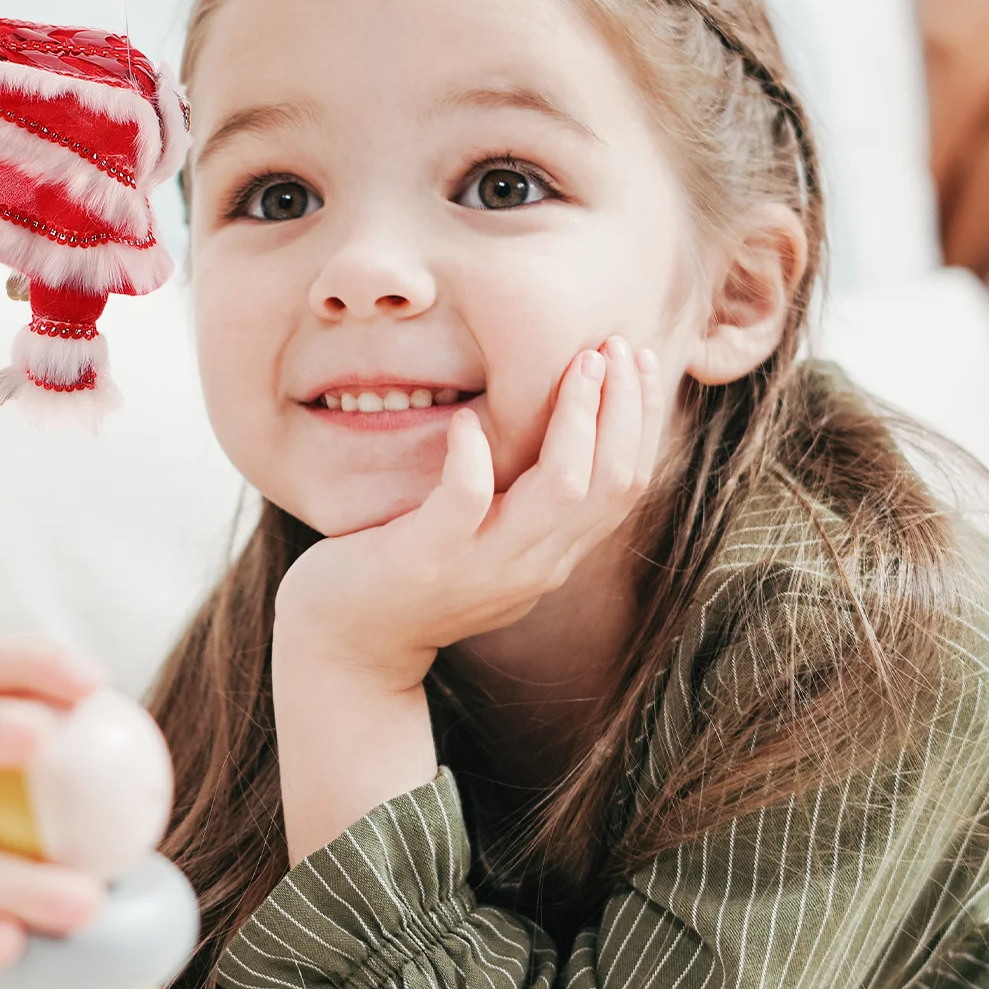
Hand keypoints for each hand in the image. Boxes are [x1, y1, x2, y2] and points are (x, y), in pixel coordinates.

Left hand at [273, 337, 663, 694]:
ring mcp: (483, 565)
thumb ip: (527, 501)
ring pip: (563, 488)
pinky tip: (465, 418)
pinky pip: (467, 498)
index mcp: (554, 554)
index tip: (643, 360)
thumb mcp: (489, 540)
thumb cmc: (412, 573)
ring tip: (578, 362)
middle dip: (626, 406)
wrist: (345, 646)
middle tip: (618, 343)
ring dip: (578, 417)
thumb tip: (561, 426)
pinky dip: (473, 452)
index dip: (643, 418)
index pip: (627, 483)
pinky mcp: (426, 557)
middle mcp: (535, 564)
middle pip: (612, 481)